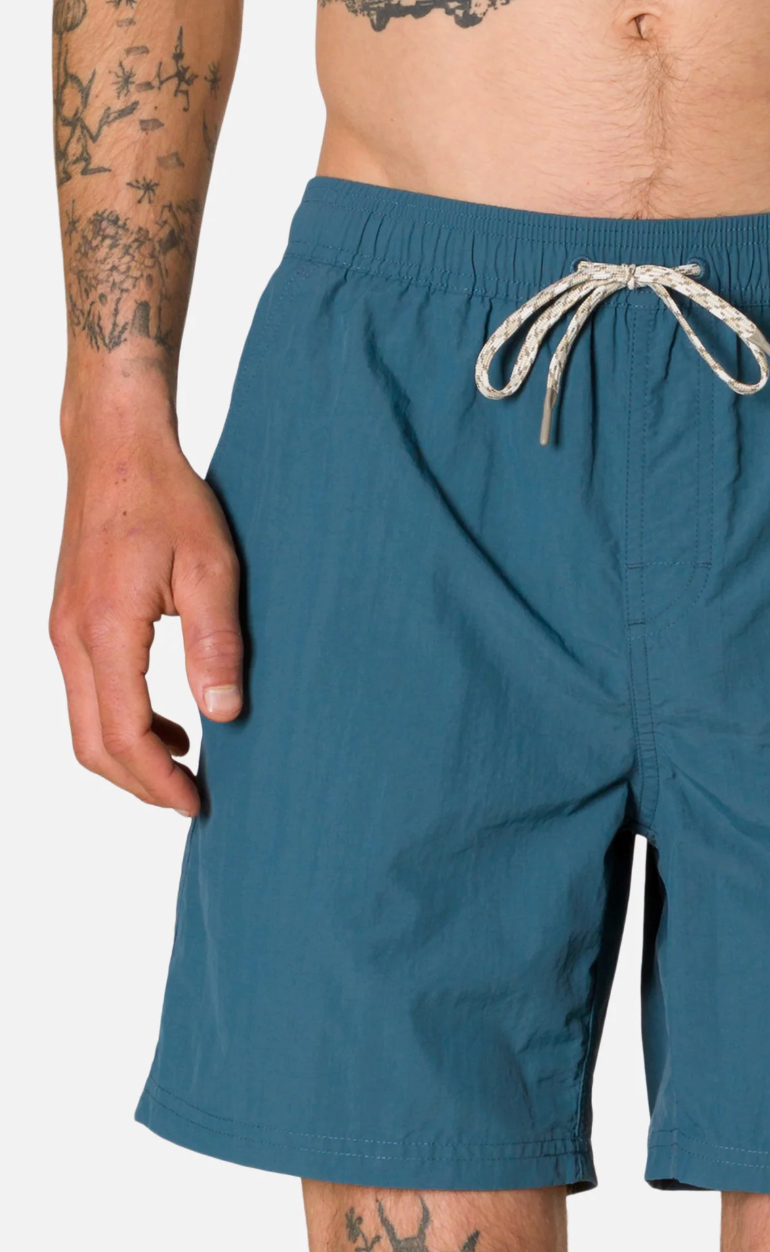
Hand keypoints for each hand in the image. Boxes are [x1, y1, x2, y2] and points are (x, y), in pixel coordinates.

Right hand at [51, 420, 241, 815]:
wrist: (115, 448)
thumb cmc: (165, 497)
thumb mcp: (211, 566)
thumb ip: (216, 643)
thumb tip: (223, 713)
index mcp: (105, 629)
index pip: (124, 733)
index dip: (160, 780)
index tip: (197, 804)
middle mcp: (72, 637)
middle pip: (93, 744)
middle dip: (140, 785)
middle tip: (191, 802)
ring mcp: (64, 631)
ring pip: (84, 724)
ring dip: (130, 759)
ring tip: (184, 770)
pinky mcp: (70, 623)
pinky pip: (87, 695)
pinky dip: (121, 725)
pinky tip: (169, 727)